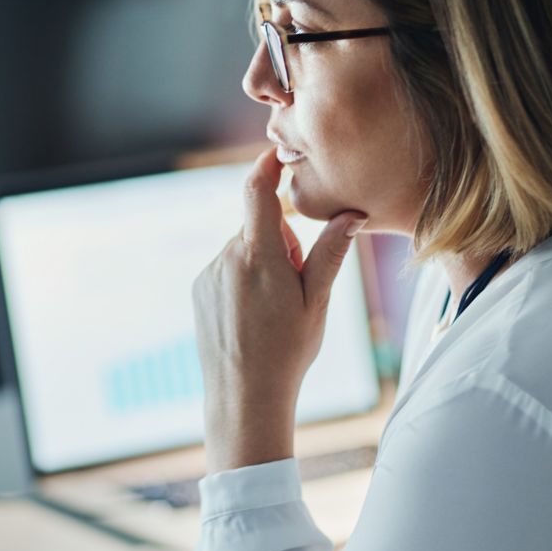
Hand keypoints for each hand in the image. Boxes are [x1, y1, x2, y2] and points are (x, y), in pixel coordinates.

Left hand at [191, 149, 366, 472]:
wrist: (243, 396)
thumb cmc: (288, 351)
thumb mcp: (318, 302)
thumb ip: (331, 253)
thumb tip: (352, 214)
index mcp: (258, 256)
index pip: (256, 192)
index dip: (267, 166)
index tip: (279, 154)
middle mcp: (227, 259)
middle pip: (258, 227)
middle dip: (280, 242)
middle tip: (295, 286)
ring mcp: (209, 274)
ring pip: (243, 251)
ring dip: (261, 265)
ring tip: (272, 310)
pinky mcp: (200, 290)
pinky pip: (226, 270)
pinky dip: (242, 281)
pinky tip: (252, 318)